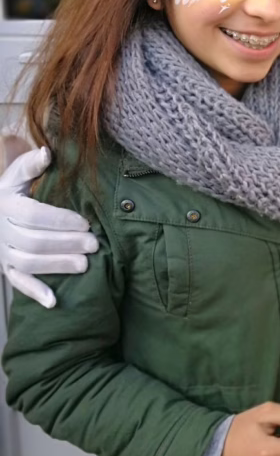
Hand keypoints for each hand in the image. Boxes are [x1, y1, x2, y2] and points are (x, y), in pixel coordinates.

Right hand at [0, 146, 98, 307]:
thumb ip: (30, 164)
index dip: (60, 220)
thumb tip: (47, 153)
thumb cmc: (11, 192)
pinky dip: (35, 293)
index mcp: (7, 206)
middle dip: (66, 244)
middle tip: (95, 244)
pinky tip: (55, 302)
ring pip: (29, 262)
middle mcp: (2, 232)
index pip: (33, 215)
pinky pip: (18, 283)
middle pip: (34, 241)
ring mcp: (3, 253)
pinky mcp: (6, 269)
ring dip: (57, 266)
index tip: (85, 222)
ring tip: (85, 265)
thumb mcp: (15, 175)